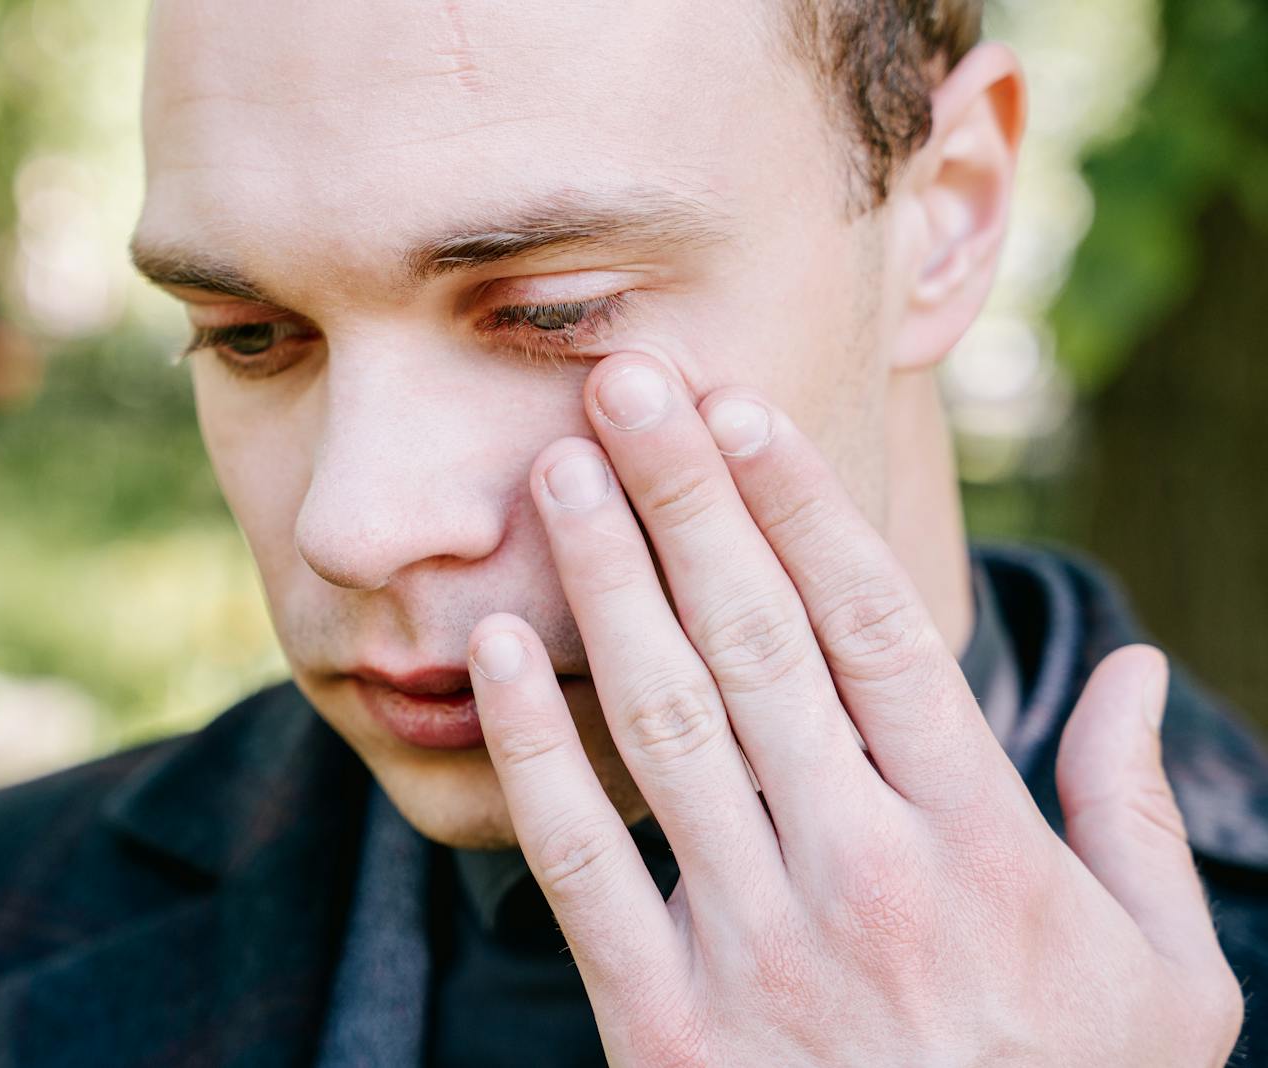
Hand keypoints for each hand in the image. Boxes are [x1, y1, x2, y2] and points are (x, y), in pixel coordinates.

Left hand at [465, 353, 1243, 1065]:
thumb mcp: (1164, 981)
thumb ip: (1133, 816)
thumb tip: (1133, 672)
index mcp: (980, 848)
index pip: (874, 632)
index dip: (801, 509)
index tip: (744, 415)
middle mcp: (862, 877)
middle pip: (756, 644)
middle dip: (684, 500)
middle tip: (624, 386)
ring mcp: (755, 951)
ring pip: (666, 724)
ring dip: (605, 585)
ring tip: (558, 474)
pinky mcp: (663, 1027)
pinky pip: (578, 864)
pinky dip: (533, 749)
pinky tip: (495, 650)